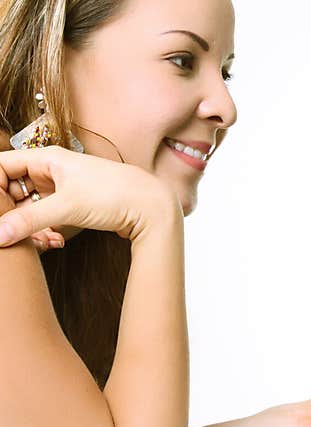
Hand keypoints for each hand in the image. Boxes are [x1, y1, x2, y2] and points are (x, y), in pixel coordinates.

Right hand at [0, 145, 179, 248]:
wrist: (153, 208)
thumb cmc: (115, 196)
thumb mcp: (67, 207)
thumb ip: (28, 221)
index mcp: (48, 159)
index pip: (2, 166)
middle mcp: (54, 170)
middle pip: (14, 190)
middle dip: (13, 214)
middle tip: (15, 234)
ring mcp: (64, 188)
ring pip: (31, 207)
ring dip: (31, 227)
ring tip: (44, 242)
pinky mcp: (76, 205)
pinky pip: (48, 217)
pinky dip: (47, 231)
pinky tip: (56, 242)